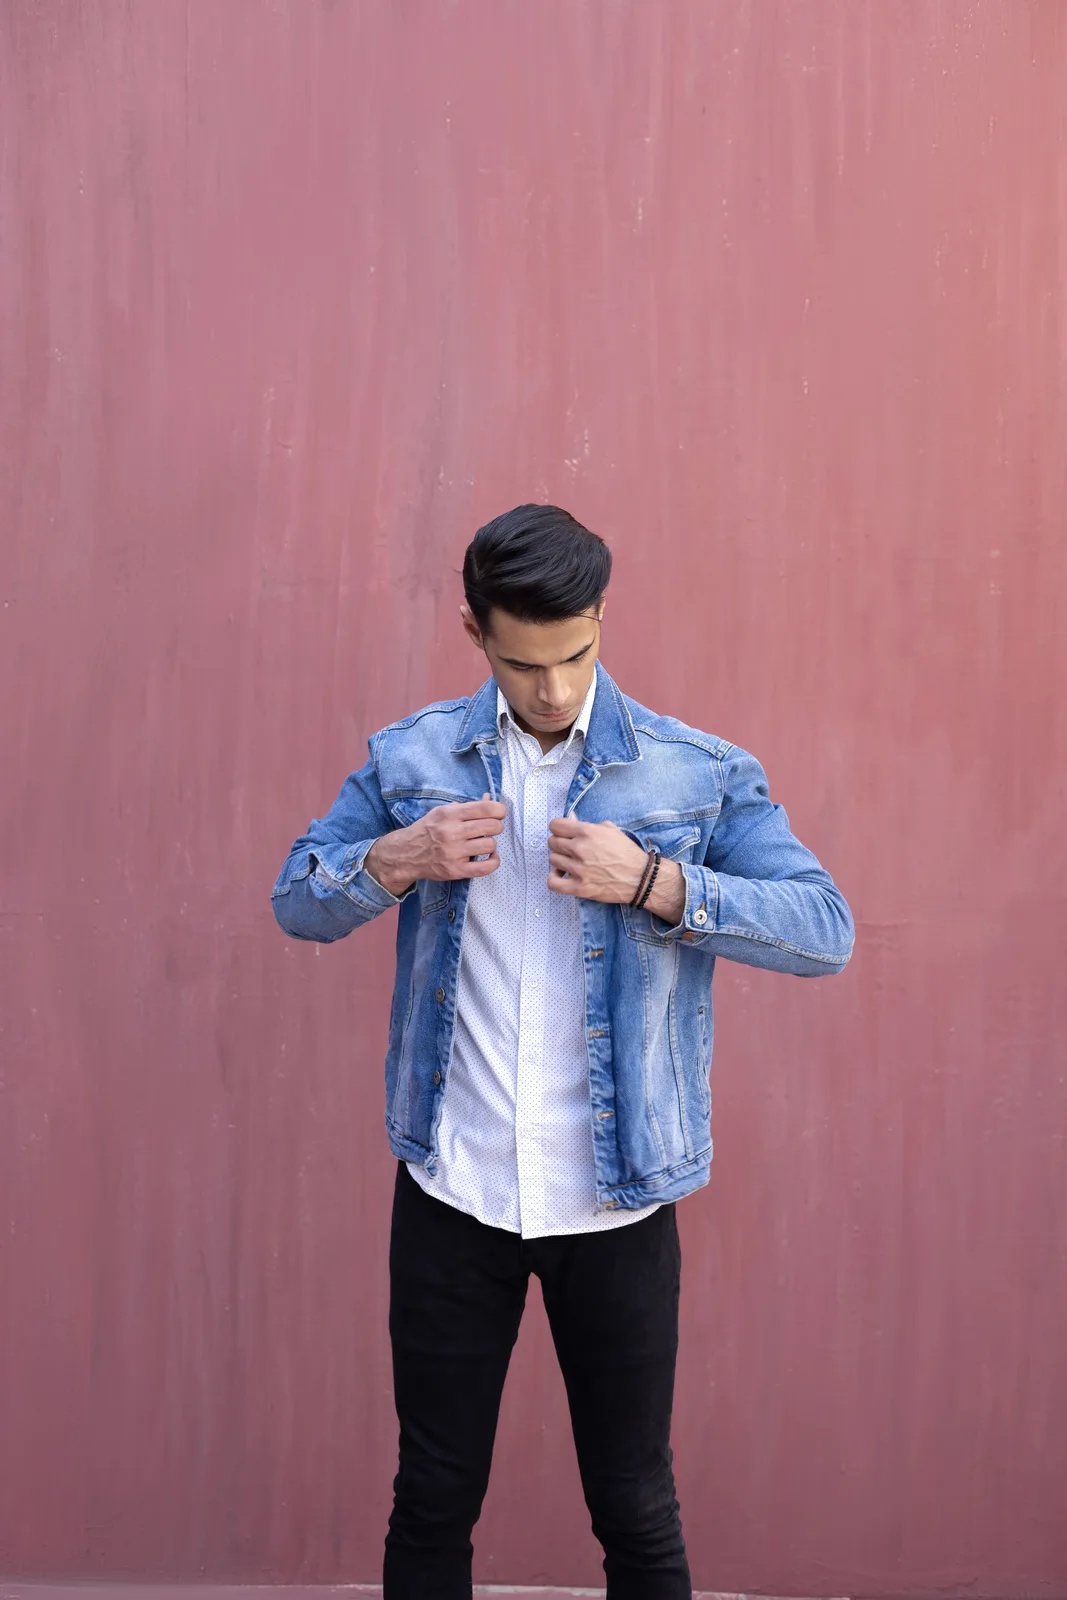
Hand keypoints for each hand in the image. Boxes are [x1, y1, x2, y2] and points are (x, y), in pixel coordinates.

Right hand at [366, 795, 505, 896]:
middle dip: (496, 826)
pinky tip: (490, 856)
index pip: (486, 808)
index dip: (499, 810)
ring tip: (483, 843)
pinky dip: (493, 861)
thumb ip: (467, 807)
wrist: (406, 854)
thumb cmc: (428, 830)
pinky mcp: (456, 870)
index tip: (499, 813)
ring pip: (490, 845)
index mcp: (450, 814)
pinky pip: (486, 867)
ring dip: (491, 843)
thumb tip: (489, 798)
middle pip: (492, 826)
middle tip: (491, 829)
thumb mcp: (443, 812)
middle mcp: (452, 832)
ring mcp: (454, 853)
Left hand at [547, 816, 687, 923]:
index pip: (555, 825)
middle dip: (559, 843)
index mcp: (587, 832)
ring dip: (560, 860)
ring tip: (569, 862)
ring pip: (552, 860)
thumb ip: (587, 824)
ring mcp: (579, 869)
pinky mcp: (579, 888)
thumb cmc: (626, 852)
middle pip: (552, 842)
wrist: (640, 878)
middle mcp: (580, 849)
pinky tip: (562, 875)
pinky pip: (553, 882)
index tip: (563, 833)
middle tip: (569, 848)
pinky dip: (554, 878)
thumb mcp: (610, 830)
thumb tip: (571, 819)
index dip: (558, 828)